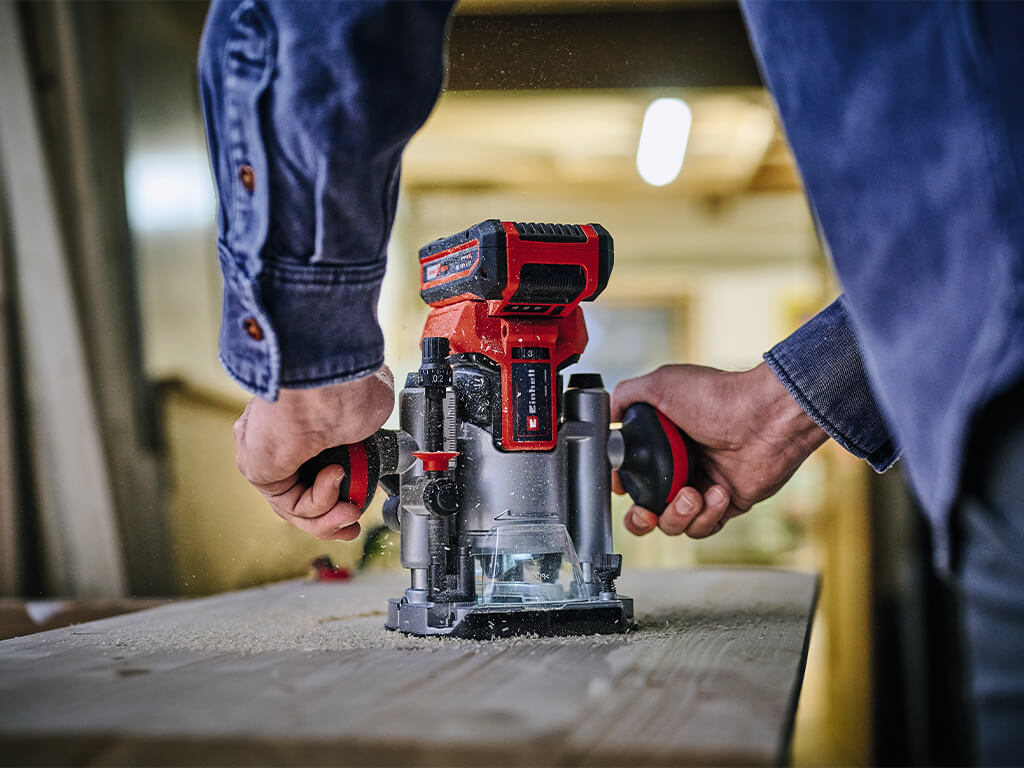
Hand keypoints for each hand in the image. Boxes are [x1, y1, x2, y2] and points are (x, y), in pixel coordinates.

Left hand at [234, 366, 394, 539]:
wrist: (331, 383)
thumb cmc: (349, 384)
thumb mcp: (370, 410)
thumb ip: (366, 426)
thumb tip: (371, 427)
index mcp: (305, 417)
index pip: (312, 465)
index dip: (336, 491)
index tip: (356, 505)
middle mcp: (280, 434)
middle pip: (301, 491)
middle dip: (330, 518)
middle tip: (351, 524)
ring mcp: (267, 451)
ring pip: (294, 503)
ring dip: (328, 516)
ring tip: (350, 508)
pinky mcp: (258, 467)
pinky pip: (290, 501)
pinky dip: (319, 500)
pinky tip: (334, 475)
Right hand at [611, 362, 826, 538]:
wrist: (766, 417)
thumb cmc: (718, 397)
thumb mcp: (660, 384)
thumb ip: (625, 396)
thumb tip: (606, 415)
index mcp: (662, 442)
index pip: (631, 476)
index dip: (623, 487)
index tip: (622, 487)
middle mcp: (680, 466)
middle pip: (647, 509)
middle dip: (641, 518)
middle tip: (646, 513)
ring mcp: (702, 486)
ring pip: (673, 524)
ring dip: (677, 515)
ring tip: (692, 494)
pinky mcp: (725, 504)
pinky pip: (704, 526)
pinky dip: (707, 515)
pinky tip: (718, 492)